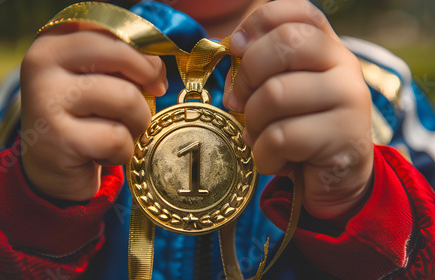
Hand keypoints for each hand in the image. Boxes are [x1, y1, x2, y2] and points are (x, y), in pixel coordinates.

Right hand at [20, 23, 166, 200]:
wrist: (48, 168)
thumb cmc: (82, 119)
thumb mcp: (95, 81)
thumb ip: (120, 64)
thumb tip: (157, 72)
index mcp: (54, 41)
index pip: (113, 31)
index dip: (144, 55)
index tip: (153, 78)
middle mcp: (42, 63)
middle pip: (122, 56)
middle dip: (144, 86)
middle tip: (142, 108)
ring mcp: (46, 100)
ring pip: (126, 98)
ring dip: (136, 124)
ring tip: (118, 134)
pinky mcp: (57, 138)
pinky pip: (116, 138)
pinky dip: (120, 152)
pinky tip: (101, 155)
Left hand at [225, 0, 373, 219]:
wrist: (336, 177)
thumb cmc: (299, 130)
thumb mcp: (279, 93)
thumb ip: (258, 69)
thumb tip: (226, 54)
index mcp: (326, 48)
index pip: (298, 11)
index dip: (259, 21)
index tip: (237, 46)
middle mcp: (344, 64)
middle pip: (284, 45)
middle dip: (247, 76)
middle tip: (239, 102)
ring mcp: (349, 97)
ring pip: (275, 94)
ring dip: (253, 123)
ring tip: (261, 138)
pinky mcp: (344, 135)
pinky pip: (280, 138)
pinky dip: (263, 155)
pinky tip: (275, 161)